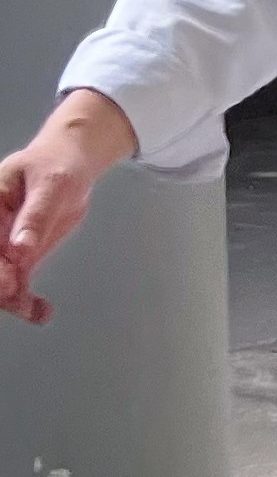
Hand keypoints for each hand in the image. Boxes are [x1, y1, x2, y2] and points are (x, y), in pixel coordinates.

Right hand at [0, 91, 137, 325]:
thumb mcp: (50, 185)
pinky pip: (17, 285)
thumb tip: (19, 250)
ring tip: (37, 310)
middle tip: (20, 297)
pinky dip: (27, 302)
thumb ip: (34, 217)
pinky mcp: (20, 259)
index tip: (8, 280)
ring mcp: (4, 246)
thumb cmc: (56, 165)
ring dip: (13, 301)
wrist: (71, 164)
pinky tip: (42, 312)